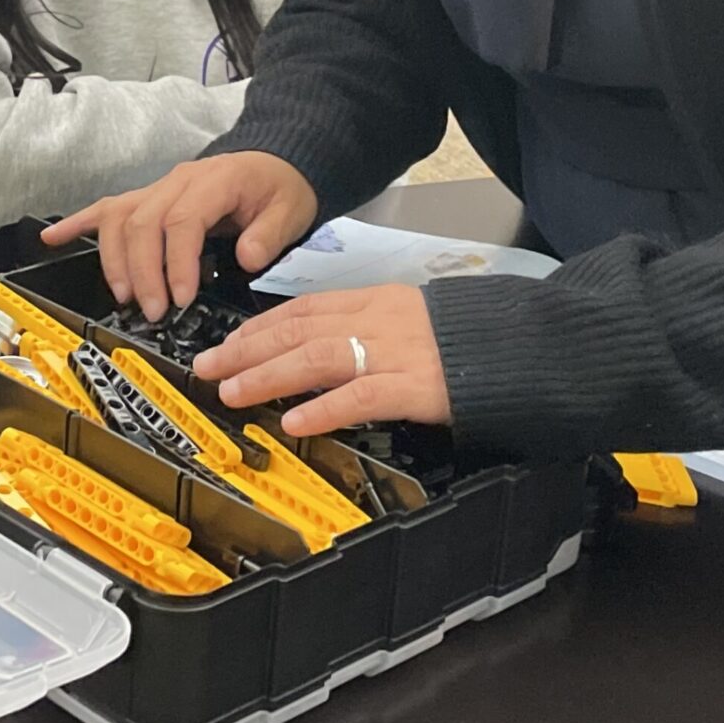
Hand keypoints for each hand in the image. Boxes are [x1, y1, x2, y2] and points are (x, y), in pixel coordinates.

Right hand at [42, 152, 317, 320]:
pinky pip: (106, 207)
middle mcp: (178, 181)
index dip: (176, 263)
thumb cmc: (279, 189)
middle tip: (154, 312)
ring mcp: (157, 187)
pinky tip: (52, 238)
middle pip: (143, 222)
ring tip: (127, 298)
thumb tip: (245, 258)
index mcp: (215, 182)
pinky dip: (77, 223)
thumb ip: (270, 234)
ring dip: (116, 260)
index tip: (181, 299)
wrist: (273, 161)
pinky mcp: (145, 196)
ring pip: (119, 218)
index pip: (182, 220)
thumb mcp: (292, 210)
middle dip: (142, 272)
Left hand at [191, 284, 449, 435]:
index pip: (301, 310)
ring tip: (233, 391)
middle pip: (298, 330)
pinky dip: (323, 408)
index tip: (224, 347)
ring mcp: (395, 352)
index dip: (256, 329)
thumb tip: (310, 348)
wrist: (516, 346)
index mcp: (372, 301)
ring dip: (269, 375)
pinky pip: (361, 396)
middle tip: (208, 369)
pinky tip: (295, 421)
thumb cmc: (460, 339)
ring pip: (319, 357)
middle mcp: (376, 320)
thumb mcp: (405, 318)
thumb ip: (361, 327)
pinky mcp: (415, 386)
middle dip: (246, 350)